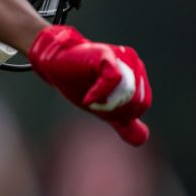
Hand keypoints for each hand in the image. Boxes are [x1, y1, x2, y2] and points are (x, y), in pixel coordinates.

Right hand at [29, 25, 151, 145]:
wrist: (54, 64)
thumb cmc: (78, 83)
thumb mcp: (103, 108)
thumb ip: (123, 122)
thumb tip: (142, 140)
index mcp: (137, 77)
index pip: (142, 105)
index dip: (122, 113)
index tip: (100, 108)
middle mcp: (133, 65)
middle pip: (136, 100)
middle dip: (113, 109)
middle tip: (94, 103)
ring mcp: (122, 58)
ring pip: (127, 92)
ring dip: (106, 103)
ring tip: (90, 99)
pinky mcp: (107, 55)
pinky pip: (113, 79)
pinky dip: (99, 93)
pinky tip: (87, 99)